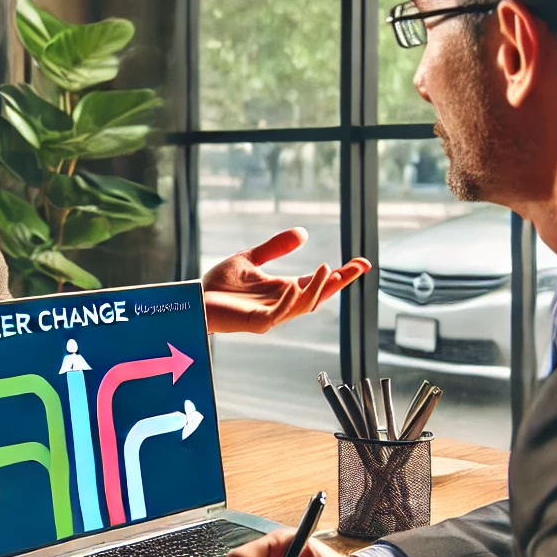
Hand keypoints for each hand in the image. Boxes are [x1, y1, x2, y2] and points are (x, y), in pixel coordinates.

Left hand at [202, 228, 370, 334]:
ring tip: (329, 269)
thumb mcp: (251, 258)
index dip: (341, 274)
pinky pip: (278, 314)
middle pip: (319, 295)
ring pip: (303, 305)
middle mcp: (282, 304)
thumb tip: (304, 233)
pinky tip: (296, 286)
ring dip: (318, 289)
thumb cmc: (220, 284)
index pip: (319, 282)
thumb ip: (276, 247)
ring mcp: (271, 315)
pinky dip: (289, 302)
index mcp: (284, 290)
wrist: (194, 299)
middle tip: (360, 266)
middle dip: (340, 282)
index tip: (362, 262)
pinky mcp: (256, 323)